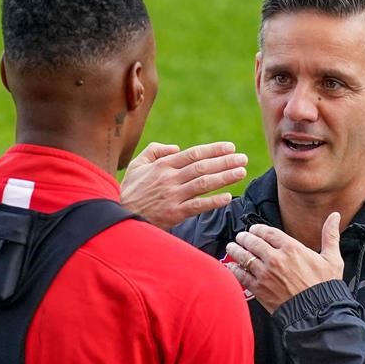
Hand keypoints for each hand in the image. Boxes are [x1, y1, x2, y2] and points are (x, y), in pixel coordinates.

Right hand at [120, 141, 246, 228]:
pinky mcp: (175, 213)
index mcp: (163, 165)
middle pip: (202, 167)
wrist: (121, 215)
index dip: (214, 150)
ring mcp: (173, 196)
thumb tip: (177, 148)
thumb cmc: (131, 190)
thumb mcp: (137, 165)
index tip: (230, 147)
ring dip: (224, 177)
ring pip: (203, 184)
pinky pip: (198, 206)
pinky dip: (213, 201)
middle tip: (243, 158)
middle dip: (225, 162)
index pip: (193, 154)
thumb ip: (156, 151)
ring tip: (241, 172)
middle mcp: (170, 178)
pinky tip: (227, 197)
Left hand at [225, 213, 342, 313]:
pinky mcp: (259, 289)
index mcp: (292, 248)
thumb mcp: (332, 258)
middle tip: (240, 237)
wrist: (317, 313)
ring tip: (232, 247)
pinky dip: (234, 269)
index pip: (268, 232)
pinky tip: (231, 267)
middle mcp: (275, 258)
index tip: (254, 229)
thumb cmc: (325, 287)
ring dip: (235, 250)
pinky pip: (241, 275)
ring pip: (244, 257)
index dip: (258, 229)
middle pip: (252, 242)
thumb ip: (330, 235)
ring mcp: (265, 274)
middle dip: (244, 237)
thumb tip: (335, 216)